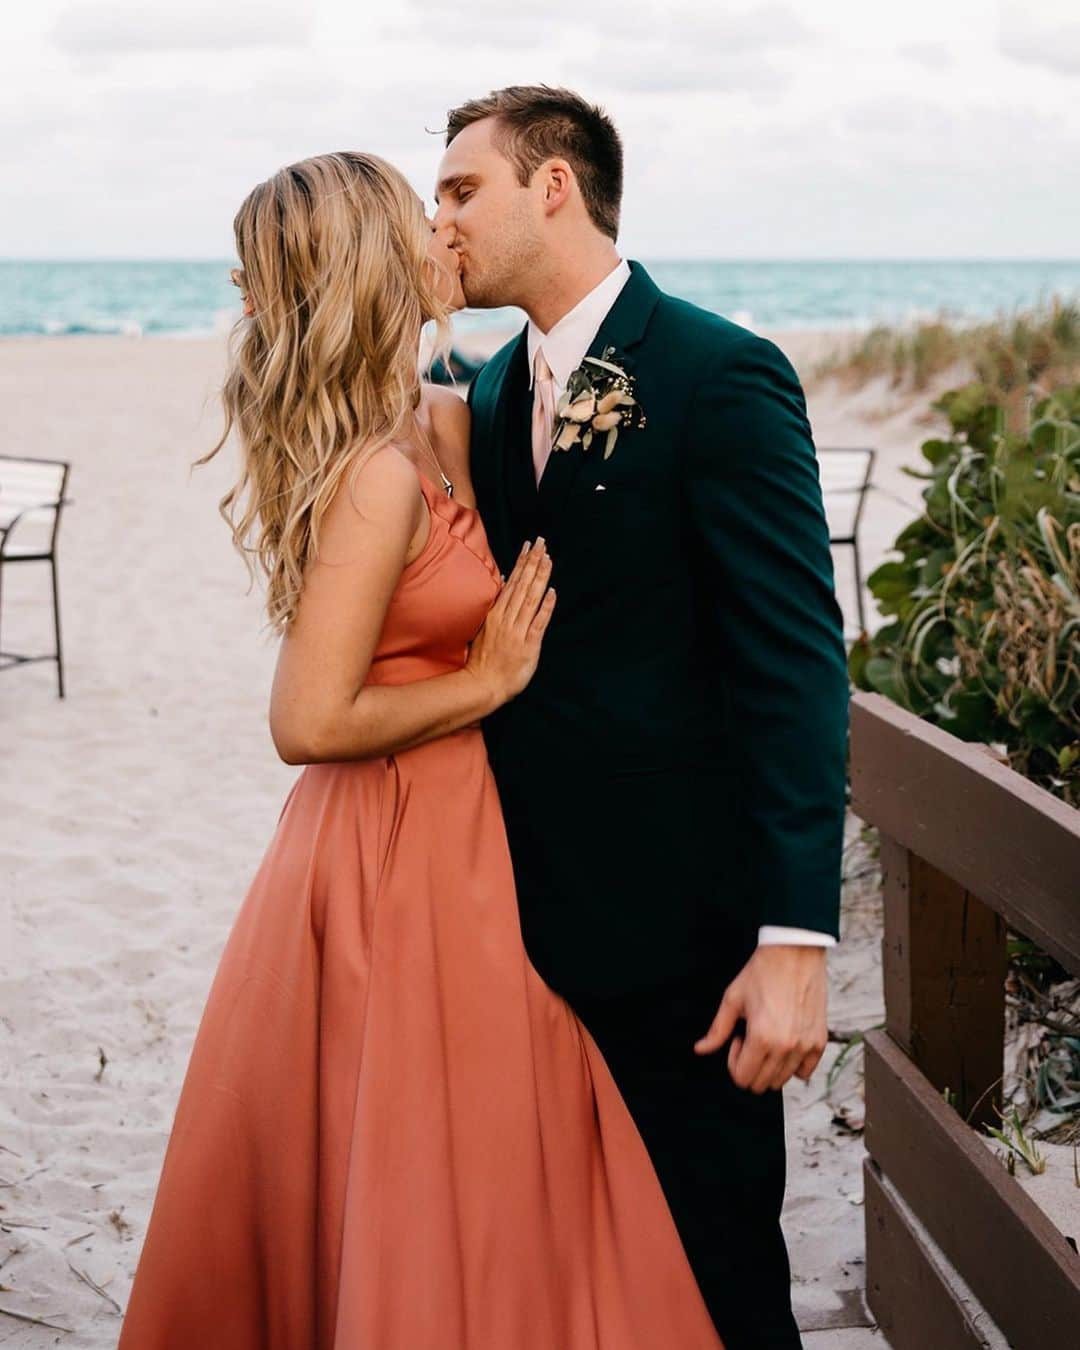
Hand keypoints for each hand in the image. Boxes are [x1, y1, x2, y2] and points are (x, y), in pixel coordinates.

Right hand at [464, 537, 555, 706]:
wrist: (482, 685)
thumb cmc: (484, 660)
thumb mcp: (485, 628)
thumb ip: (497, 605)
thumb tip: (507, 583)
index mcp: (497, 614)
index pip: (513, 582)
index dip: (522, 563)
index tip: (529, 545)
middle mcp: (507, 619)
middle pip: (522, 585)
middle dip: (532, 562)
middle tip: (541, 542)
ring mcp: (517, 631)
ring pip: (530, 599)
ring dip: (539, 577)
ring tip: (547, 558)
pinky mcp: (528, 645)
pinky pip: (538, 622)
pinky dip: (545, 607)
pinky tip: (552, 591)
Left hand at [693, 945, 827, 1092]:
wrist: (794, 953)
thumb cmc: (762, 972)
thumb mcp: (732, 999)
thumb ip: (717, 1030)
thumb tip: (700, 1050)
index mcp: (762, 1038)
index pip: (743, 1078)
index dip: (734, 1062)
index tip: (738, 1039)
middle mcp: (786, 1047)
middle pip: (762, 1084)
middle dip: (750, 1066)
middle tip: (751, 1038)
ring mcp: (805, 1046)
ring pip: (783, 1081)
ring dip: (770, 1065)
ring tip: (768, 1037)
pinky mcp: (819, 1041)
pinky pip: (806, 1072)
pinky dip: (794, 1066)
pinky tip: (786, 1044)